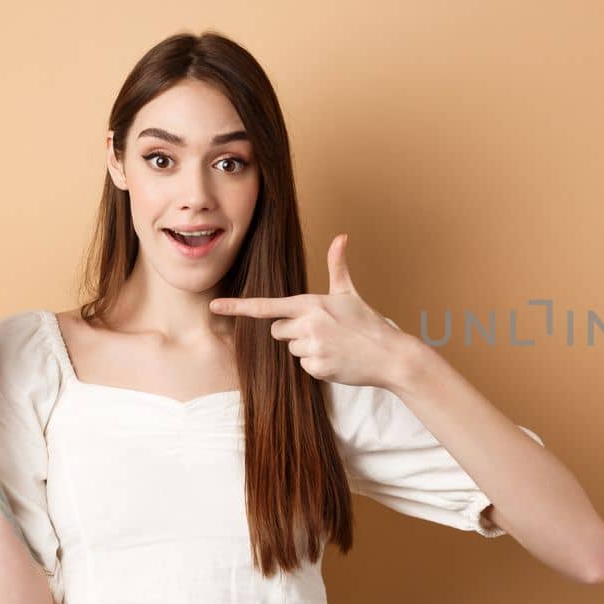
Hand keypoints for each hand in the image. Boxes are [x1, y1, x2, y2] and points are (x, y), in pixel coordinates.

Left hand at [209, 234, 416, 389]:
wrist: (389, 355)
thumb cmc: (368, 323)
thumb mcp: (350, 294)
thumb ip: (337, 266)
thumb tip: (341, 236)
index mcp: (310, 303)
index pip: (266, 306)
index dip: (238, 306)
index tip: (214, 306)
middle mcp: (307, 324)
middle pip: (278, 331)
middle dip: (294, 332)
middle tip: (324, 332)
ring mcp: (311, 346)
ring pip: (292, 349)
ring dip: (308, 349)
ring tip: (334, 345)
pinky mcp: (317, 367)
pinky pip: (304, 367)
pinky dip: (318, 366)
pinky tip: (337, 360)